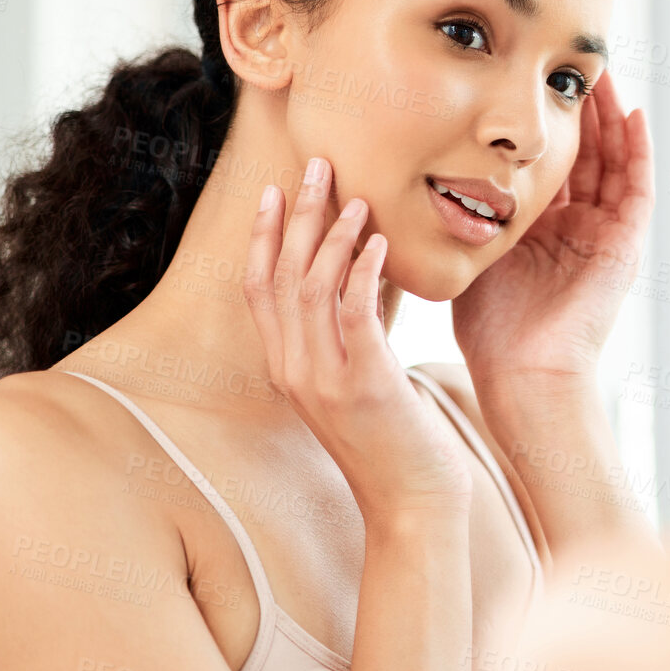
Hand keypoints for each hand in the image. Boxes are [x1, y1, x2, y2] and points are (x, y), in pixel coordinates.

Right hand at [244, 156, 473, 522]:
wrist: (412, 504)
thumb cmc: (393, 440)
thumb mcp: (358, 379)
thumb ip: (349, 333)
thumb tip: (364, 271)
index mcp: (285, 369)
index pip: (257, 289)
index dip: (261, 236)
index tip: (273, 190)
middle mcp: (294, 371)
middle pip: (281, 276)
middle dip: (297, 216)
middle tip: (317, 166)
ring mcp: (324, 379)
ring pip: (311, 286)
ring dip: (332, 234)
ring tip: (356, 195)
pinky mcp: (366, 384)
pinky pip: (354, 312)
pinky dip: (363, 270)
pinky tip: (380, 241)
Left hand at [452, 70, 653, 388]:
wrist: (523, 372)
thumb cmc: (491, 329)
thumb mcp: (470, 252)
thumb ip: (460, 215)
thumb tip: (419, 174)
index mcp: (542, 230)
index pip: (548, 163)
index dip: (542, 124)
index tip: (528, 80)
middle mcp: (578, 228)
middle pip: (585, 153)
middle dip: (580, 108)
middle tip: (569, 59)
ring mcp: (605, 235)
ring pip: (614, 160)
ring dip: (610, 115)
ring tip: (602, 70)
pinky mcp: (626, 246)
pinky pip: (638, 189)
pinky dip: (638, 151)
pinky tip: (633, 112)